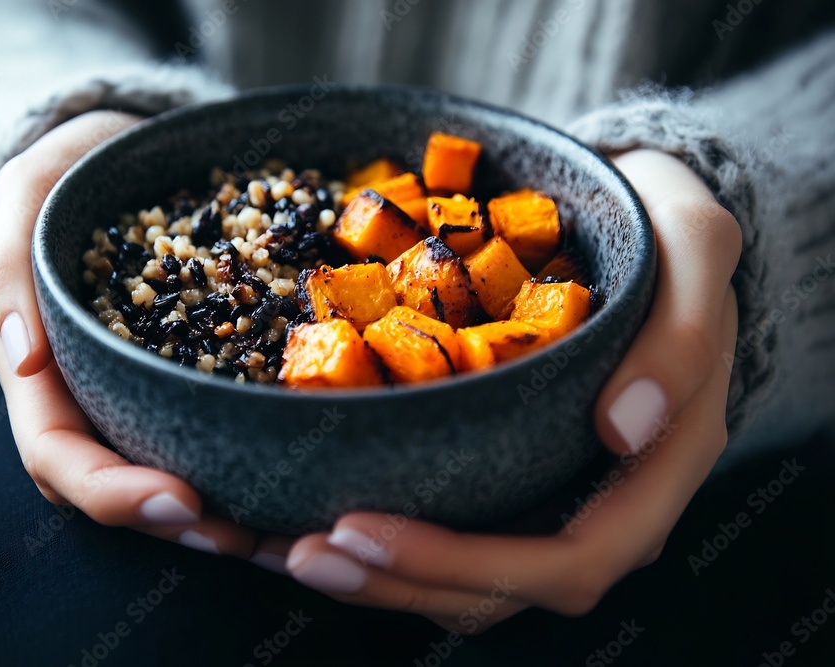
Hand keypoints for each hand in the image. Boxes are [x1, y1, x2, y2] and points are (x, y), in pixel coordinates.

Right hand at [0, 111, 254, 556]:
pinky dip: (255, 464)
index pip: (59, 455)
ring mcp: (147, 388)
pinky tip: (304, 477)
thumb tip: (19, 355)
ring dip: (224, 513)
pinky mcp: (200, 372)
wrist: (133, 151)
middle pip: (122, 486)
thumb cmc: (75, 168)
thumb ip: (9, 262)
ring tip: (285, 530)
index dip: (113, 492)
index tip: (182, 500)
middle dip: (181, 522)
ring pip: (173, 471)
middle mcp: (96, 394)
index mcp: (44, 370)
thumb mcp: (32, 189)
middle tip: (248, 536)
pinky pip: (220, 427)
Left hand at [279, 150, 742, 630]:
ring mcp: (543, 494)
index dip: (464, 564)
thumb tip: (624, 428)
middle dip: (392, 580)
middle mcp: (595, 503)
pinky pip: (437, 530)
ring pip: (457, 578)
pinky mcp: (498, 472)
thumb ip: (683, 336)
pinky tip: (298, 519)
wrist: (637, 222)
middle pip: (494, 588)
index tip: (364, 526)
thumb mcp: (696, 249)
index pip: (566, 561)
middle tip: (300, 551)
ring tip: (279, 549)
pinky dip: (370, 538)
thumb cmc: (664, 235)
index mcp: (650, 472)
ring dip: (369, 575)